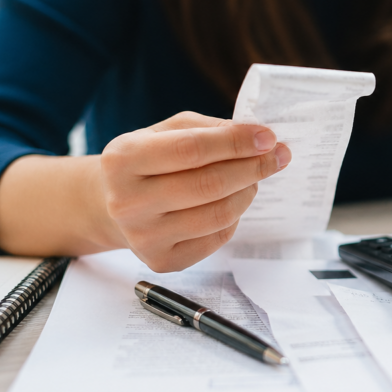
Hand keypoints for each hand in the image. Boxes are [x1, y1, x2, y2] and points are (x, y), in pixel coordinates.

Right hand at [100, 112, 290, 271]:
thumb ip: (210, 130)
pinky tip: (230, 201)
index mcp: (123, 159)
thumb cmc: (149, 160)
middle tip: (278, 156)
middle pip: (209, 185)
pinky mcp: (162, 261)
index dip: (235, 143)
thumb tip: (258, 138)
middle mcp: (127, 202)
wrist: (114, 204)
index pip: (191, 150)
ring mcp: (143, 237)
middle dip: (253, 167)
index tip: (268, 138)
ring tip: (252, 177)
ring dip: (247, 191)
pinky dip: (234, 216)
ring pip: (219, 214)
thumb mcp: (168, 130)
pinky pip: (217, 237)